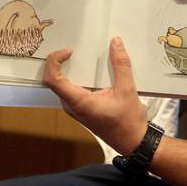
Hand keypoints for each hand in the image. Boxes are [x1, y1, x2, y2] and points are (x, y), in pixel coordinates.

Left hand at [43, 37, 147, 154]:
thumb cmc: (129, 120)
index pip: (53, 80)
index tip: (68, 51)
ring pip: (61, 85)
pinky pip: (70, 90)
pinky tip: (87, 68)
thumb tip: (115, 42)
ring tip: (77, 54)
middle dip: (58, 62)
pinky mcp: (81, 109)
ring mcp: (75, 109)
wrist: (133, 142)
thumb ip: (121, 65)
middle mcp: (72, 106)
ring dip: (66, 69)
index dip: (54, 62)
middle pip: (54, 81)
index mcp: (79, 102)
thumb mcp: (127, 90)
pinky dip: (74, 77)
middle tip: (71, 47)